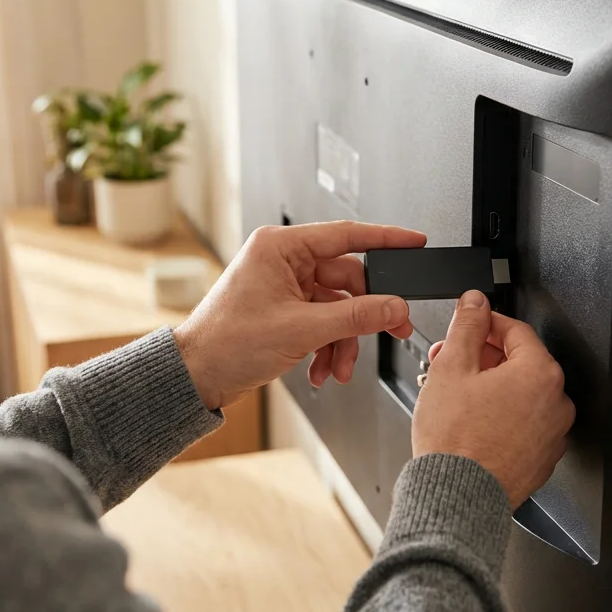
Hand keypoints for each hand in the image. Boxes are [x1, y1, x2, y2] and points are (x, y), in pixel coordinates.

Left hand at [173, 221, 426, 410]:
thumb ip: (355, 316)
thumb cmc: (225, 343)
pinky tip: (321, 368)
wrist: (197, 376)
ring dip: (343, 340)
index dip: (386, 239)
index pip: (346, 234)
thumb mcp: (301, 329)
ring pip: (337, 307)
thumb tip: (393, 306)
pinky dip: (327, 347)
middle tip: (391, 330)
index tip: (414, 241)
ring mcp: (283, 286)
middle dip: (363, 316)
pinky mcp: (284, 309)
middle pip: (347, 279)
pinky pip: (322, 321)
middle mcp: (282, 261)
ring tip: (339, 367)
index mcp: (280, 247)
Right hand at [413, 291, 575, 510]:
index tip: (467, 325)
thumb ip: (468, 326)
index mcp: (540, 374)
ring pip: (519, 395)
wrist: (457, 498)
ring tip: (454, 396)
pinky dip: (500, 416)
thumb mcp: (452, 368)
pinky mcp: (541, 459)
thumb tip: (475, 303)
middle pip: (519, 363)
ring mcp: (552, 434)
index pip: (515, 330)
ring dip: (489, 387)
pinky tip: (470, 422)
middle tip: (449, 362)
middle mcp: (555, 402)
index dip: (484, 323)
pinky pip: (522, 424)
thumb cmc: (455, 442)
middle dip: (481, 358)